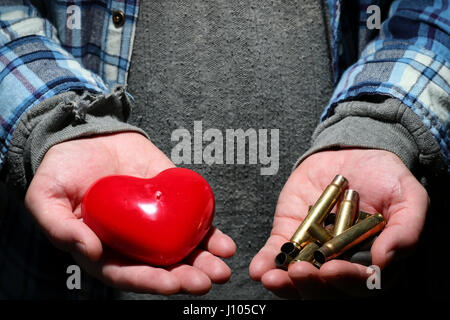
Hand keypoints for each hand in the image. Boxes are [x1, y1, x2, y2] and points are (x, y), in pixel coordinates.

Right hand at [25, 132, 235, 294]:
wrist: (85, 136)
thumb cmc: (61, 171)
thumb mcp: (46, 199)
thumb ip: (61, 228)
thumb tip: (91, 252)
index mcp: (104, 249)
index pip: (128, 273)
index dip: (150, 281)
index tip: (172, 284)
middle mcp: (133, 241)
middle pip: (162, 266)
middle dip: (186, 276)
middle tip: (207, 280)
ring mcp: (154, 220)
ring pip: (182, 247)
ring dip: (204, 260)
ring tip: (223, 268)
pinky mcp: (171, 198)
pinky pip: (192, 218)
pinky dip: (208, 232)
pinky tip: (224, 242)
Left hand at [249, 149, 427, 297]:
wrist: (354, 152)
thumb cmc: (387, 178)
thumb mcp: (408, 198)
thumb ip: (406, 230)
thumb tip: (385, 261)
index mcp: (372, 262)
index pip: (361, 284)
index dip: (347, 281)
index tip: (333, 270)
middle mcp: (342, 263)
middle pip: (327, 289)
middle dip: (312, 286)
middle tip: (300, 273)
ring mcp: (314, 251)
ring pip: (298, 278)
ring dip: (284, 284)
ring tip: (272, 278)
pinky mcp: (291, 235)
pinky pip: (277, 253)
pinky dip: (267, 262)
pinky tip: (259, 268)